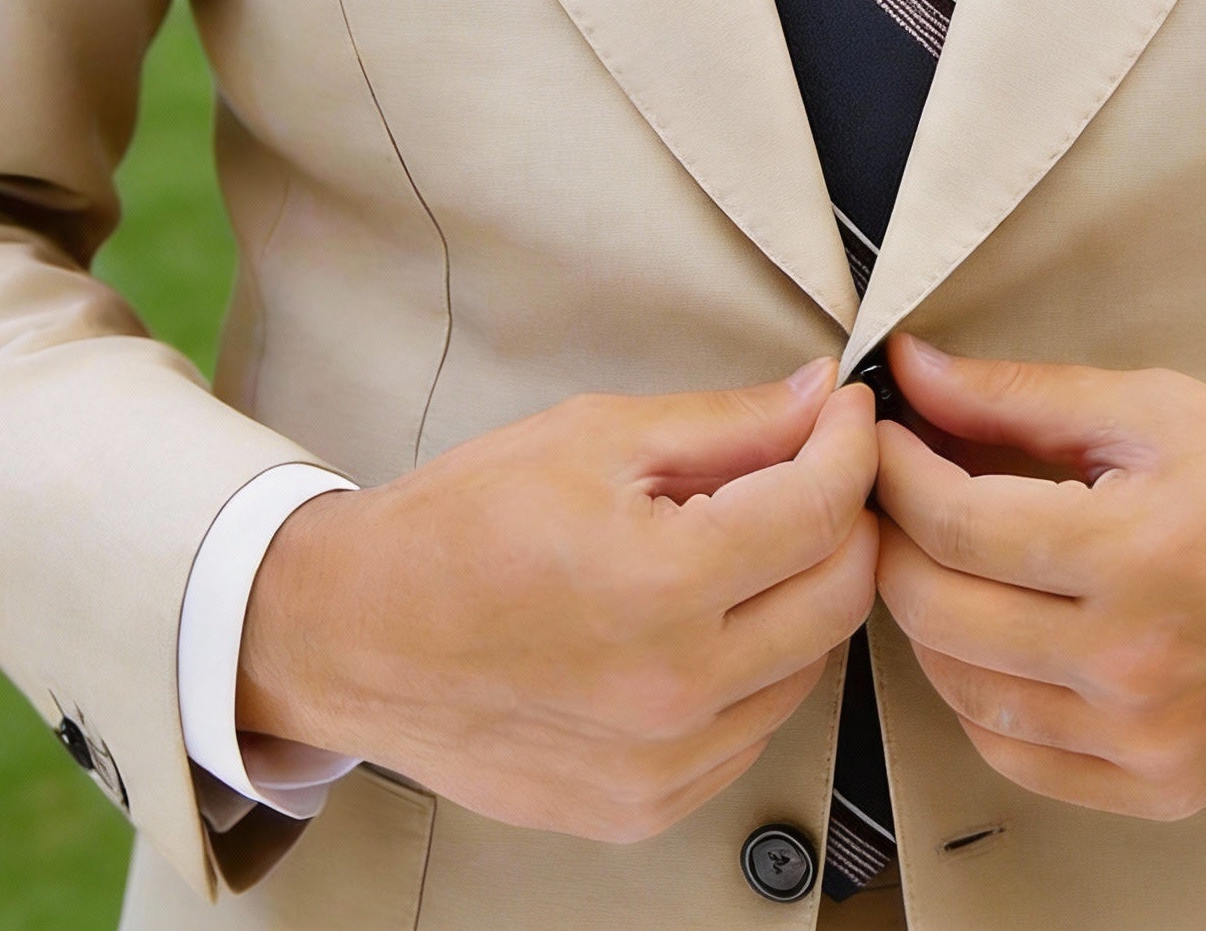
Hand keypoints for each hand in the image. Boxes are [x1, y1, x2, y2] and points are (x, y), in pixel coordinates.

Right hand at [239, 361, 878, 841]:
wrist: (355, 635)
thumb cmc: (457, 530)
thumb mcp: (594, 436)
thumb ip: (727, 423)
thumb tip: (817, 399)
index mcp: (659, 586)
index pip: (821, 510)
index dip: (851, 445)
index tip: (846, 415)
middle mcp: (672, 690)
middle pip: (840, 594)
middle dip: (845, 516)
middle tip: (812, 469)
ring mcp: (661, 764)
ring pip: (810, 665)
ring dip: (802, 593)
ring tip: (742, 543)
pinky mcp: (645, 805)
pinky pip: (754, 728)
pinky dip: (757, 666)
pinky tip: (706, 619)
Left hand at [873, 335, 1205, 820]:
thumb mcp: (1158, 409)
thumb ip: (1022, 395)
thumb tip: (914, 370)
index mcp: (1135, 554)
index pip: (955, 522)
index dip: (895, 471)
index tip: (882, 435)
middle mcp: (1133, 662)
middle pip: (939, 610)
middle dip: (893, 539)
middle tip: (894, 492)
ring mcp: (1146, 737)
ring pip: (962, 691)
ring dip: (925, 619)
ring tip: (937, 558)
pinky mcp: (1161, 785)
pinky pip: (1018, 758)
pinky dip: (978, 699)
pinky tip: (987, 640)